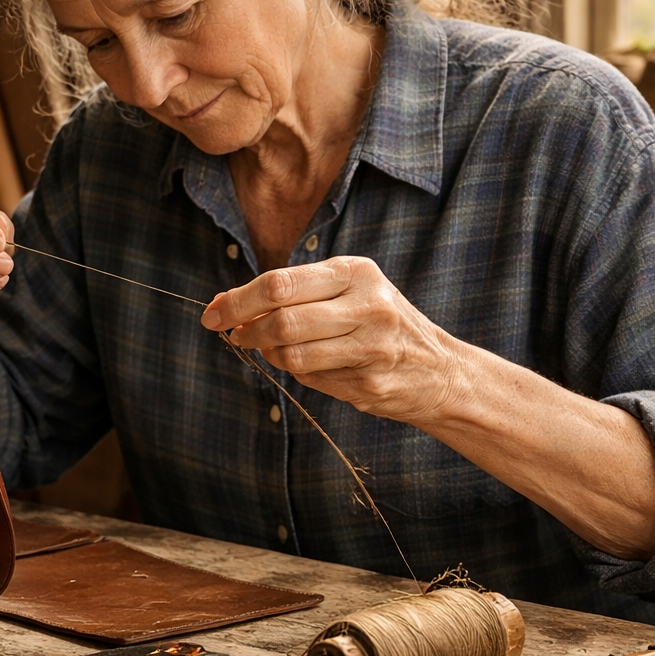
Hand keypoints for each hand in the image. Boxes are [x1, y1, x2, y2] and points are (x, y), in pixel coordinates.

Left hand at [200, 256, 466, 423]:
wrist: (441, 371)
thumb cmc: (381, 323)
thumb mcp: (350, 290)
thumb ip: (295, 292)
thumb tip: (227, 304)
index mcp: (357, 272)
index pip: (280, 283)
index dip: (238, 300)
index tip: (213, 312)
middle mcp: (368, 305)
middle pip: (282, 320)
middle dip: (246, 330)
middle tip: (233, 335)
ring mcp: (371, 346)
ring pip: (291, 354)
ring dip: (269, 354)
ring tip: (270, 349)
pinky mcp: (370, 382)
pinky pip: (310, 378)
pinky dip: (297, 372)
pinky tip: (309, 365)